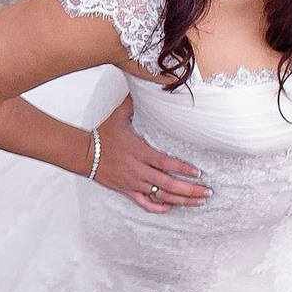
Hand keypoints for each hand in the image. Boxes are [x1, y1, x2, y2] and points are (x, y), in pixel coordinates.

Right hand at [93, 97, 207, 212]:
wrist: (84, 154)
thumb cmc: (104, 134)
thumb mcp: (118, 115)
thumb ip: (133, 103)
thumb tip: (145, 83)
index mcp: (139, 152)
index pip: (164, 163)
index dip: (182, 169)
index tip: (198, 172)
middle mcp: (138, 170)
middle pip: (167, 184)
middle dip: (189, 189)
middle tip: (207, 191)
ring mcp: (133, 183)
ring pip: (160, 196)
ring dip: (182, 200)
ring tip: (199, 200)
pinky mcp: (127, 191)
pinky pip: (146, 204)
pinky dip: (160, 207)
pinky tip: (173, 206)